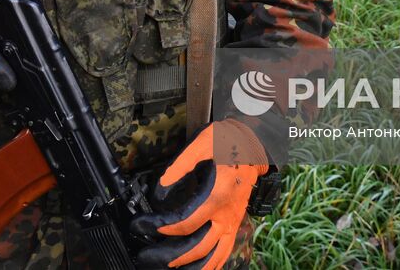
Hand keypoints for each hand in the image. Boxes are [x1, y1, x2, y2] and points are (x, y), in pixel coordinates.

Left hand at [131, 119, 267, 269]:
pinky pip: (225, 253)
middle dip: (169, 256)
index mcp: (217, 196)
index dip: (163, 228)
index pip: (186, 222)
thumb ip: (179, 167)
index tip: (144, 225)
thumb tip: (160, 190)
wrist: (255, 144)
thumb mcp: (202, 144)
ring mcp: (233, 223)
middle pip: (197, 247)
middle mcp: (226, 215)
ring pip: (213, 258)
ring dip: (190, 268)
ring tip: (167, 269)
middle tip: (147, 255)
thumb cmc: (228, 142)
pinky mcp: (235, 224)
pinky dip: (211, 267)